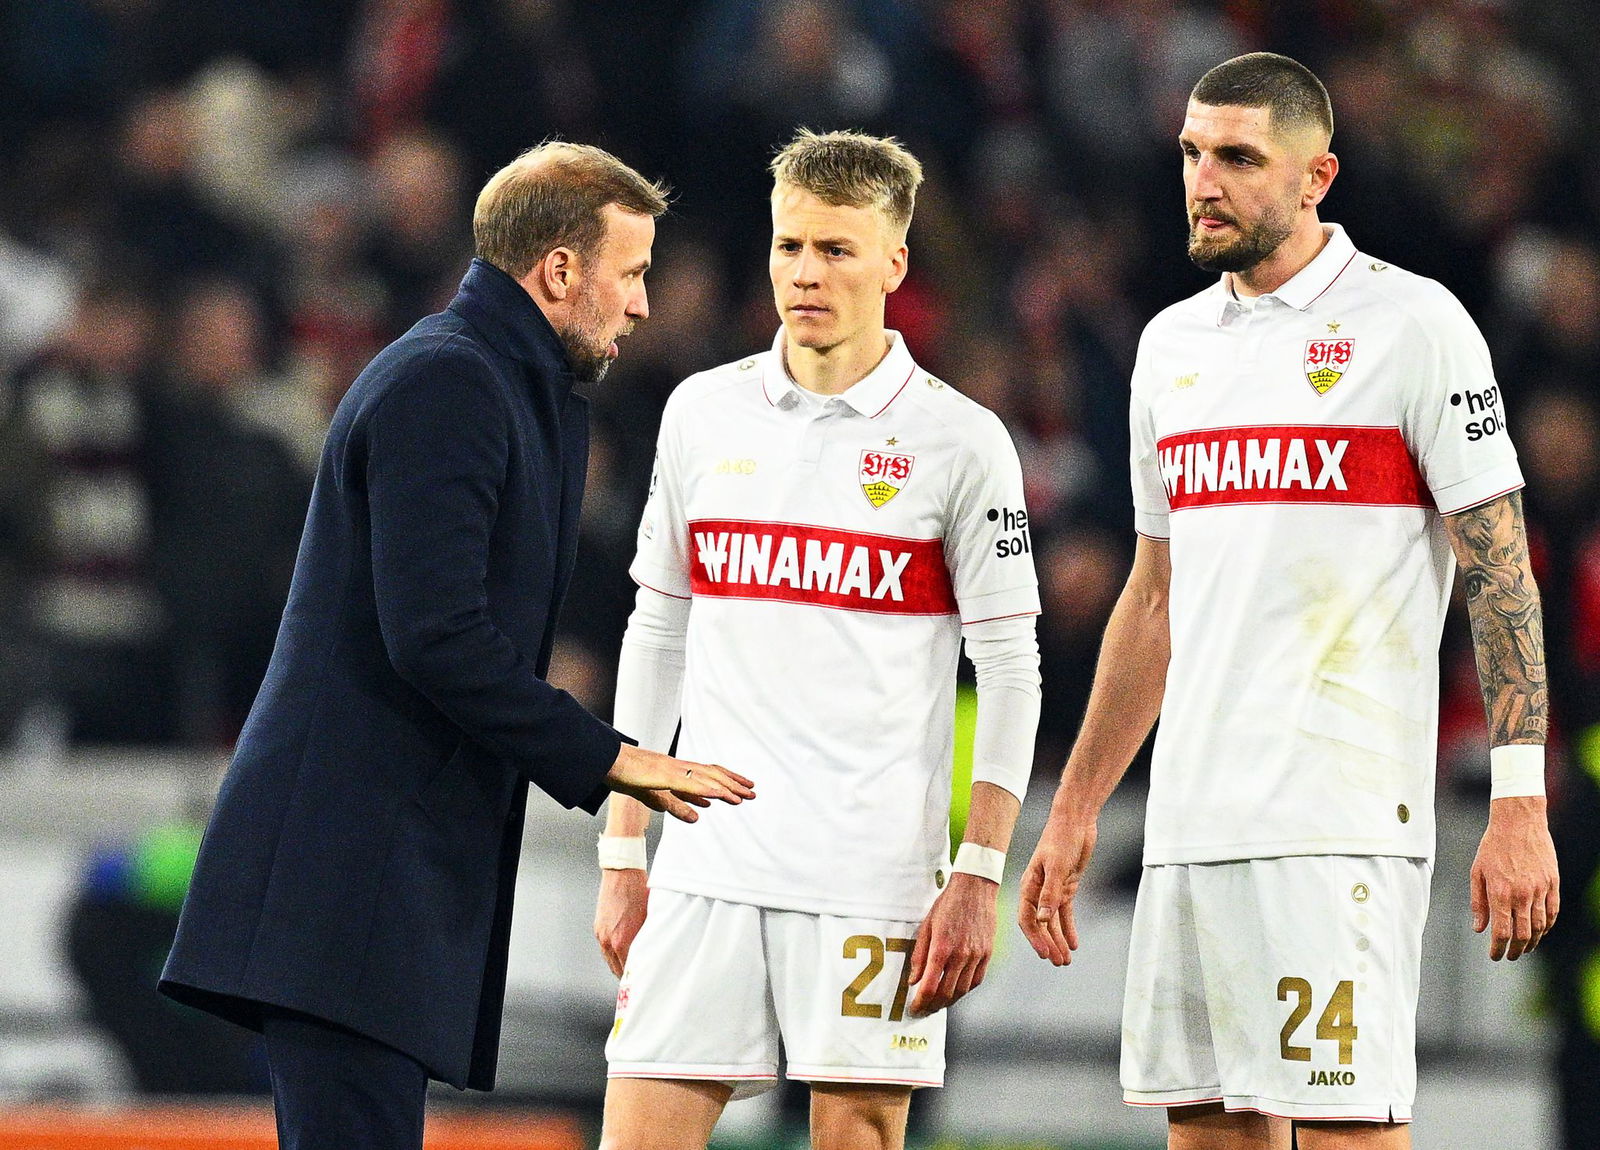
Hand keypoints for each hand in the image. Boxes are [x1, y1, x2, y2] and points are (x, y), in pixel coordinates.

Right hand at [594, 867, 648, 977]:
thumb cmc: (640, 892)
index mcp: (622, 941)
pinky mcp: (598, 927)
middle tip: (640, 981)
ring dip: (620, 965)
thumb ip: (648, 940)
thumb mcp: (649, 918)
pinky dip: (614, 954)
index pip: (628, 971)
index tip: (644, 983)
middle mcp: (608, 941)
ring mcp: (601, 934)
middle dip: (628, 976)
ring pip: (609, 960)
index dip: (637, 979)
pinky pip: (605, 949)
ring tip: (632, 970)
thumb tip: (654, 954)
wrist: (622, 873)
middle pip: (617, 970)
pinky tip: (624, 953)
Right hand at [604, 743, 754, 822]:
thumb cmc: (630, 777)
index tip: (744, 788)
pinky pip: (689, 784)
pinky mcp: (664, 776)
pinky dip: (706, 790)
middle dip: (734, 784)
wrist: (608, 762)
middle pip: (713, 775)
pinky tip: (719, 796)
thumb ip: (678, 806)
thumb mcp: (657, 797)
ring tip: (743, 797)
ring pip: (705, 778)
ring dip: (726, 787)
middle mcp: (680, 768)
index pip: (709, 774)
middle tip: (753, 793)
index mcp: (679, 771)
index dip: (728, 780)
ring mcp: (673, 770)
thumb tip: (697, 818)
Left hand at [907, 871, 997, 1016]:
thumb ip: (919, 955)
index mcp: (942, 947)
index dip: (921, 1002)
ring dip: (948, 1001)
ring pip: (962, 990)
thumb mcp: (926, 925)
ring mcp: (976, 956)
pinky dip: (965, 990)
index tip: (914, 1008)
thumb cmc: (948, 903)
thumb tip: (914, 980)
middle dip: (933, 1006)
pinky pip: (976, 980)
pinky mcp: (987, 954)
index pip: (930, 986)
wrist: (975, 888)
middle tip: (924, 1009)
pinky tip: (956, 990)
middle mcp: (961, 955)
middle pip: (946, 993)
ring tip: (938, 1003)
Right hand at [1018, 808, 1095, 965]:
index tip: (1045, 954)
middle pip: (1040, 924)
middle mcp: (1037, 890)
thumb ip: (1050, 893)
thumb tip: (1044, 919)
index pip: (1027, 918)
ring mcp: (1051, 890)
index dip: (1035, 938)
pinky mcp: (1065, 887)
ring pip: (1052, 922)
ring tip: (1065, 959)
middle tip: (1058, 962)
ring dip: (1058, 940)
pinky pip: (1065, 913)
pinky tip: (1073, 943)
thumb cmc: (1061, 838)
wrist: (1075, 821)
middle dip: (1048, 944)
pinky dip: (1068, 928)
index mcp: (1028, 885)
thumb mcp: (1056, 866)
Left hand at [1472, 795, 1558, 960]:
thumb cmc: (1493, 846)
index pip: (1501, 932)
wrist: (1519, 823)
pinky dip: (1547, 926)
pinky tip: (1540, 932)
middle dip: (1516, 950)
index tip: (1495, 955)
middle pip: (1523, 935)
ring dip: (1532, 942)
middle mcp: (1522, 894)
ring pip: (1540, 927)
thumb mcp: (1477, 872)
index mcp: (1500, 892)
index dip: (1498, 948)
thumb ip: (1478, 902)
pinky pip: (1552, 912)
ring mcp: (1540, 889)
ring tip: (1524, 948)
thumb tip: (1479, 928)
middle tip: (1510, 956)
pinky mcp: (1553, 884)